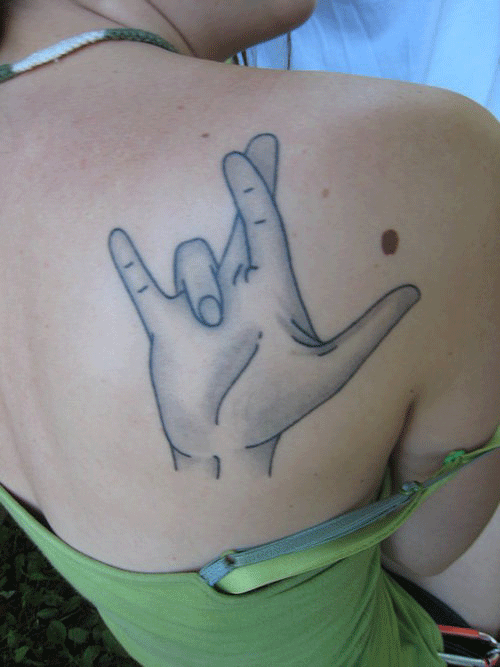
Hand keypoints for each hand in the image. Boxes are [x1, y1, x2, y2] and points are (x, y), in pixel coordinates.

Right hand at [109, 134, 419, 476]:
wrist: (230, 445)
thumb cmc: (279, 409)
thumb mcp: (331, 368)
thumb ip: (372, 329)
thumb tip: (417, 290)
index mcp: (269, 293)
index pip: (265, 228)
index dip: (260, 188)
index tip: (259, 147)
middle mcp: (233, 290)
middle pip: (232, 224)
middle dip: (241, 188)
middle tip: (242, 148)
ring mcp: (197, 306)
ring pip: (192, 258)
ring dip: (202, 290)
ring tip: (213, 332)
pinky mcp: (164, 328)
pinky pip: (144, 287)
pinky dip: (130, 265)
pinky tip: (118, 238)